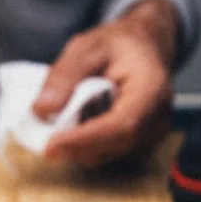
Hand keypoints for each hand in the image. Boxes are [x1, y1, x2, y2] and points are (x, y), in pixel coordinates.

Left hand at [36, 0, 178, 167]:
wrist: (144, 49)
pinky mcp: (142, 145)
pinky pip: (111, 154)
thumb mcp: (85, 47)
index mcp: (152, 89)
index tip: (51, 145)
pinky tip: (75, 131)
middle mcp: (158, 118)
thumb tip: (42, 109)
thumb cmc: (117, 46)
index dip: (86, 139)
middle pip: (116, 146)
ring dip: (80, 149)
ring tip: (58, 130)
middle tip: (43, 142)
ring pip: (111, 155)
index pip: (122, 125)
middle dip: (77, 148)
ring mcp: (153, 135)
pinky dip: (87, 148)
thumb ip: (65, 75)